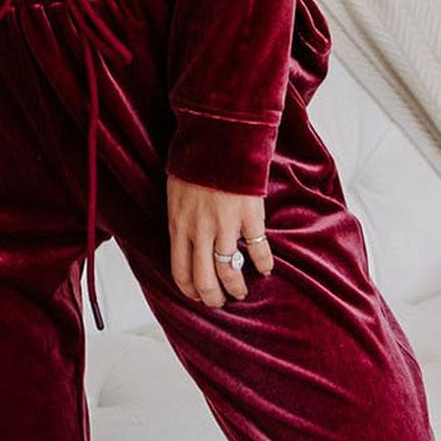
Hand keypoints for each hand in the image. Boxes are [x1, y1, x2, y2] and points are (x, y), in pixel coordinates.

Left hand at [167, 173, 274, 306]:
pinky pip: (257, 250)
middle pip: (204, 279)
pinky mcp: (248, 216)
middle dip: (213, 298)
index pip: (180, 271)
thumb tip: (184, 243)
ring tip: (241, 292)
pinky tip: (265, 269)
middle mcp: (199, 231)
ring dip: (236, 287)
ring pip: (229, 271)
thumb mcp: (175, 196)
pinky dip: (263, 263)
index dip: (190, 291)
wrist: (218, 139)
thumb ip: (180, 222)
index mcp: (178, 226)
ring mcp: (224, 225)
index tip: (197, 297)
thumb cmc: (195, 164)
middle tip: (220, 302)